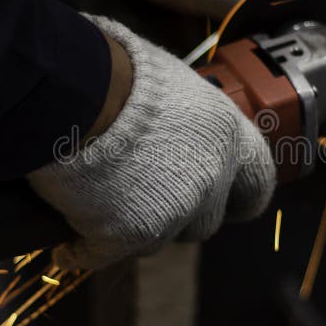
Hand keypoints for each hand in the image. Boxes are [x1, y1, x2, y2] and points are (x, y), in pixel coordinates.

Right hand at [27, 15, 275, 269]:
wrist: (73, 91)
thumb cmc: (113, 71)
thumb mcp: (169, 82)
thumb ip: (185, 117)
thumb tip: (171, 122)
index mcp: (226, 134)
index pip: (258, 181)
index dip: (242, 197)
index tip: (232, 205)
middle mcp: (209, 178)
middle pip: (205, 222)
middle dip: (179, 218)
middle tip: (145, 201)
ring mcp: (171, 212)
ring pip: (157, 241)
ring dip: (133, 229)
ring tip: (98, 205)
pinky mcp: (127, 236)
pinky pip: (103, 254)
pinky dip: (84, 248)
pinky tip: (68, 239)